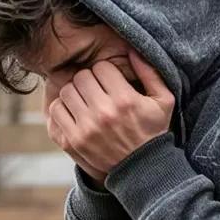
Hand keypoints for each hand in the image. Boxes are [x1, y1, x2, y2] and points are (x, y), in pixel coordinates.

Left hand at [46, 48, 174, 176]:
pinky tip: (76, 112)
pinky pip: (56, 111)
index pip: (101, 68)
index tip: (111, 82)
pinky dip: (63, 108)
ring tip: (86, 101)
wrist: (142, 170)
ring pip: (66, 91)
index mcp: (125, 100)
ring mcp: (85, 128)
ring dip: (75, 93)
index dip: (106, 72)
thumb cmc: (153, 131)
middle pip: (81, 77)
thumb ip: (150, 72)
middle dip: (89, 80)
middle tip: (97, 90)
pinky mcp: (72, 141)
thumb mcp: (163, 101)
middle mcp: (103, 113)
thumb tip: (131, 49)